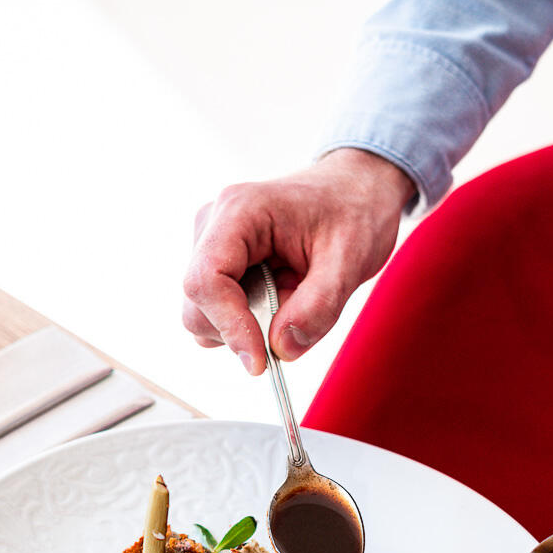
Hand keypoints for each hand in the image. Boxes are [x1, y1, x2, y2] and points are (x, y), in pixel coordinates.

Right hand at [182, 148, 416, 374]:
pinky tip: (282, 296)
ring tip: (294, 296)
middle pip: (197, 306)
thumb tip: (282, 349)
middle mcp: (214, 225)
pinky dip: (250, 321)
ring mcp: (212, 245)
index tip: (260, 361)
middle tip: (294, 318)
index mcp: (240, 211)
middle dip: (241, 331)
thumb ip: (319, 307)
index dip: (229, 328)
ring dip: (248, 326)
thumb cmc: (353, 212)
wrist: (355, 191)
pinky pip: (220, 312)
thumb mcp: (351, 260)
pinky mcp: (220, 264)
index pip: (205, 281)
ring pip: (204, 316)